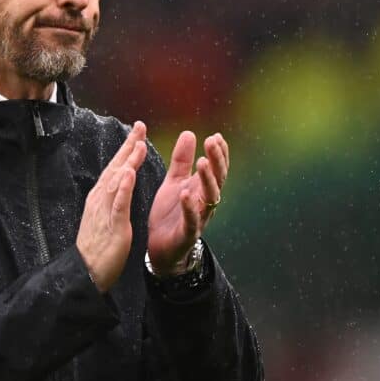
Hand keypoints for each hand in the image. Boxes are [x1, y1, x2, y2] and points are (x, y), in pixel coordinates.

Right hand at [75, 121, 147, 292]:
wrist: (86, 271)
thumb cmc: (98, 245)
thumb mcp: (105, 215)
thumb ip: (112, 197)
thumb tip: (119, 180)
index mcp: (101, 197)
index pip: (115, 167)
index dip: (126, 148)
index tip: (137, 131)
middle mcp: (101, 199)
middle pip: (116, 167)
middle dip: (128, 146)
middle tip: (140, 127)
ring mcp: (105, 211)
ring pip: (117, 181)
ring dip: (128, 161)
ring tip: (139, 144)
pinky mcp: (113, 225)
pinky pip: (118, 204)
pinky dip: (124, 188)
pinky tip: (130, 174)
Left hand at [147, 130, 228, 274]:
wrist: (160, 247)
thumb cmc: (170, 213)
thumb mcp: (173, 182)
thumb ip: (182, 160)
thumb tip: (189, 133)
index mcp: (202, 188)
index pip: (216, 168)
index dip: (219, 153)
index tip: (216, 136)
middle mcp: (205, 202)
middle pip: (217, 179)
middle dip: (216, 160)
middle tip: (212, 142)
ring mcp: (199, 218)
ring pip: (209, 198)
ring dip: (207, 179)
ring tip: (202, 162)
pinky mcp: (187, 233)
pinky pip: (192, 220)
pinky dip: (190, 207)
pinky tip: (186, 194)